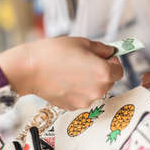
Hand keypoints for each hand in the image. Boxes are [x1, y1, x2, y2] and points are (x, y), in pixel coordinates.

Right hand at [0, 37, 122, 109]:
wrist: (30, 69)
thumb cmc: (54, 53)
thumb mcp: (83, 42)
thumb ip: (102, 48)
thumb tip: (110, 52)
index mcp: (103, 73)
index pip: (119, 70)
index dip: (113, 62)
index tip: (104, 57)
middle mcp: (98, 90)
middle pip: (109, 81)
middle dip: (102, 71)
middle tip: (86, 62)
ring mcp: (85, 101)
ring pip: (95, 90)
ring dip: (90, 81)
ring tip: (73, 70)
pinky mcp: (73, 106)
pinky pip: (83, 96)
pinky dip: (78, 89)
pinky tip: (65, 79)